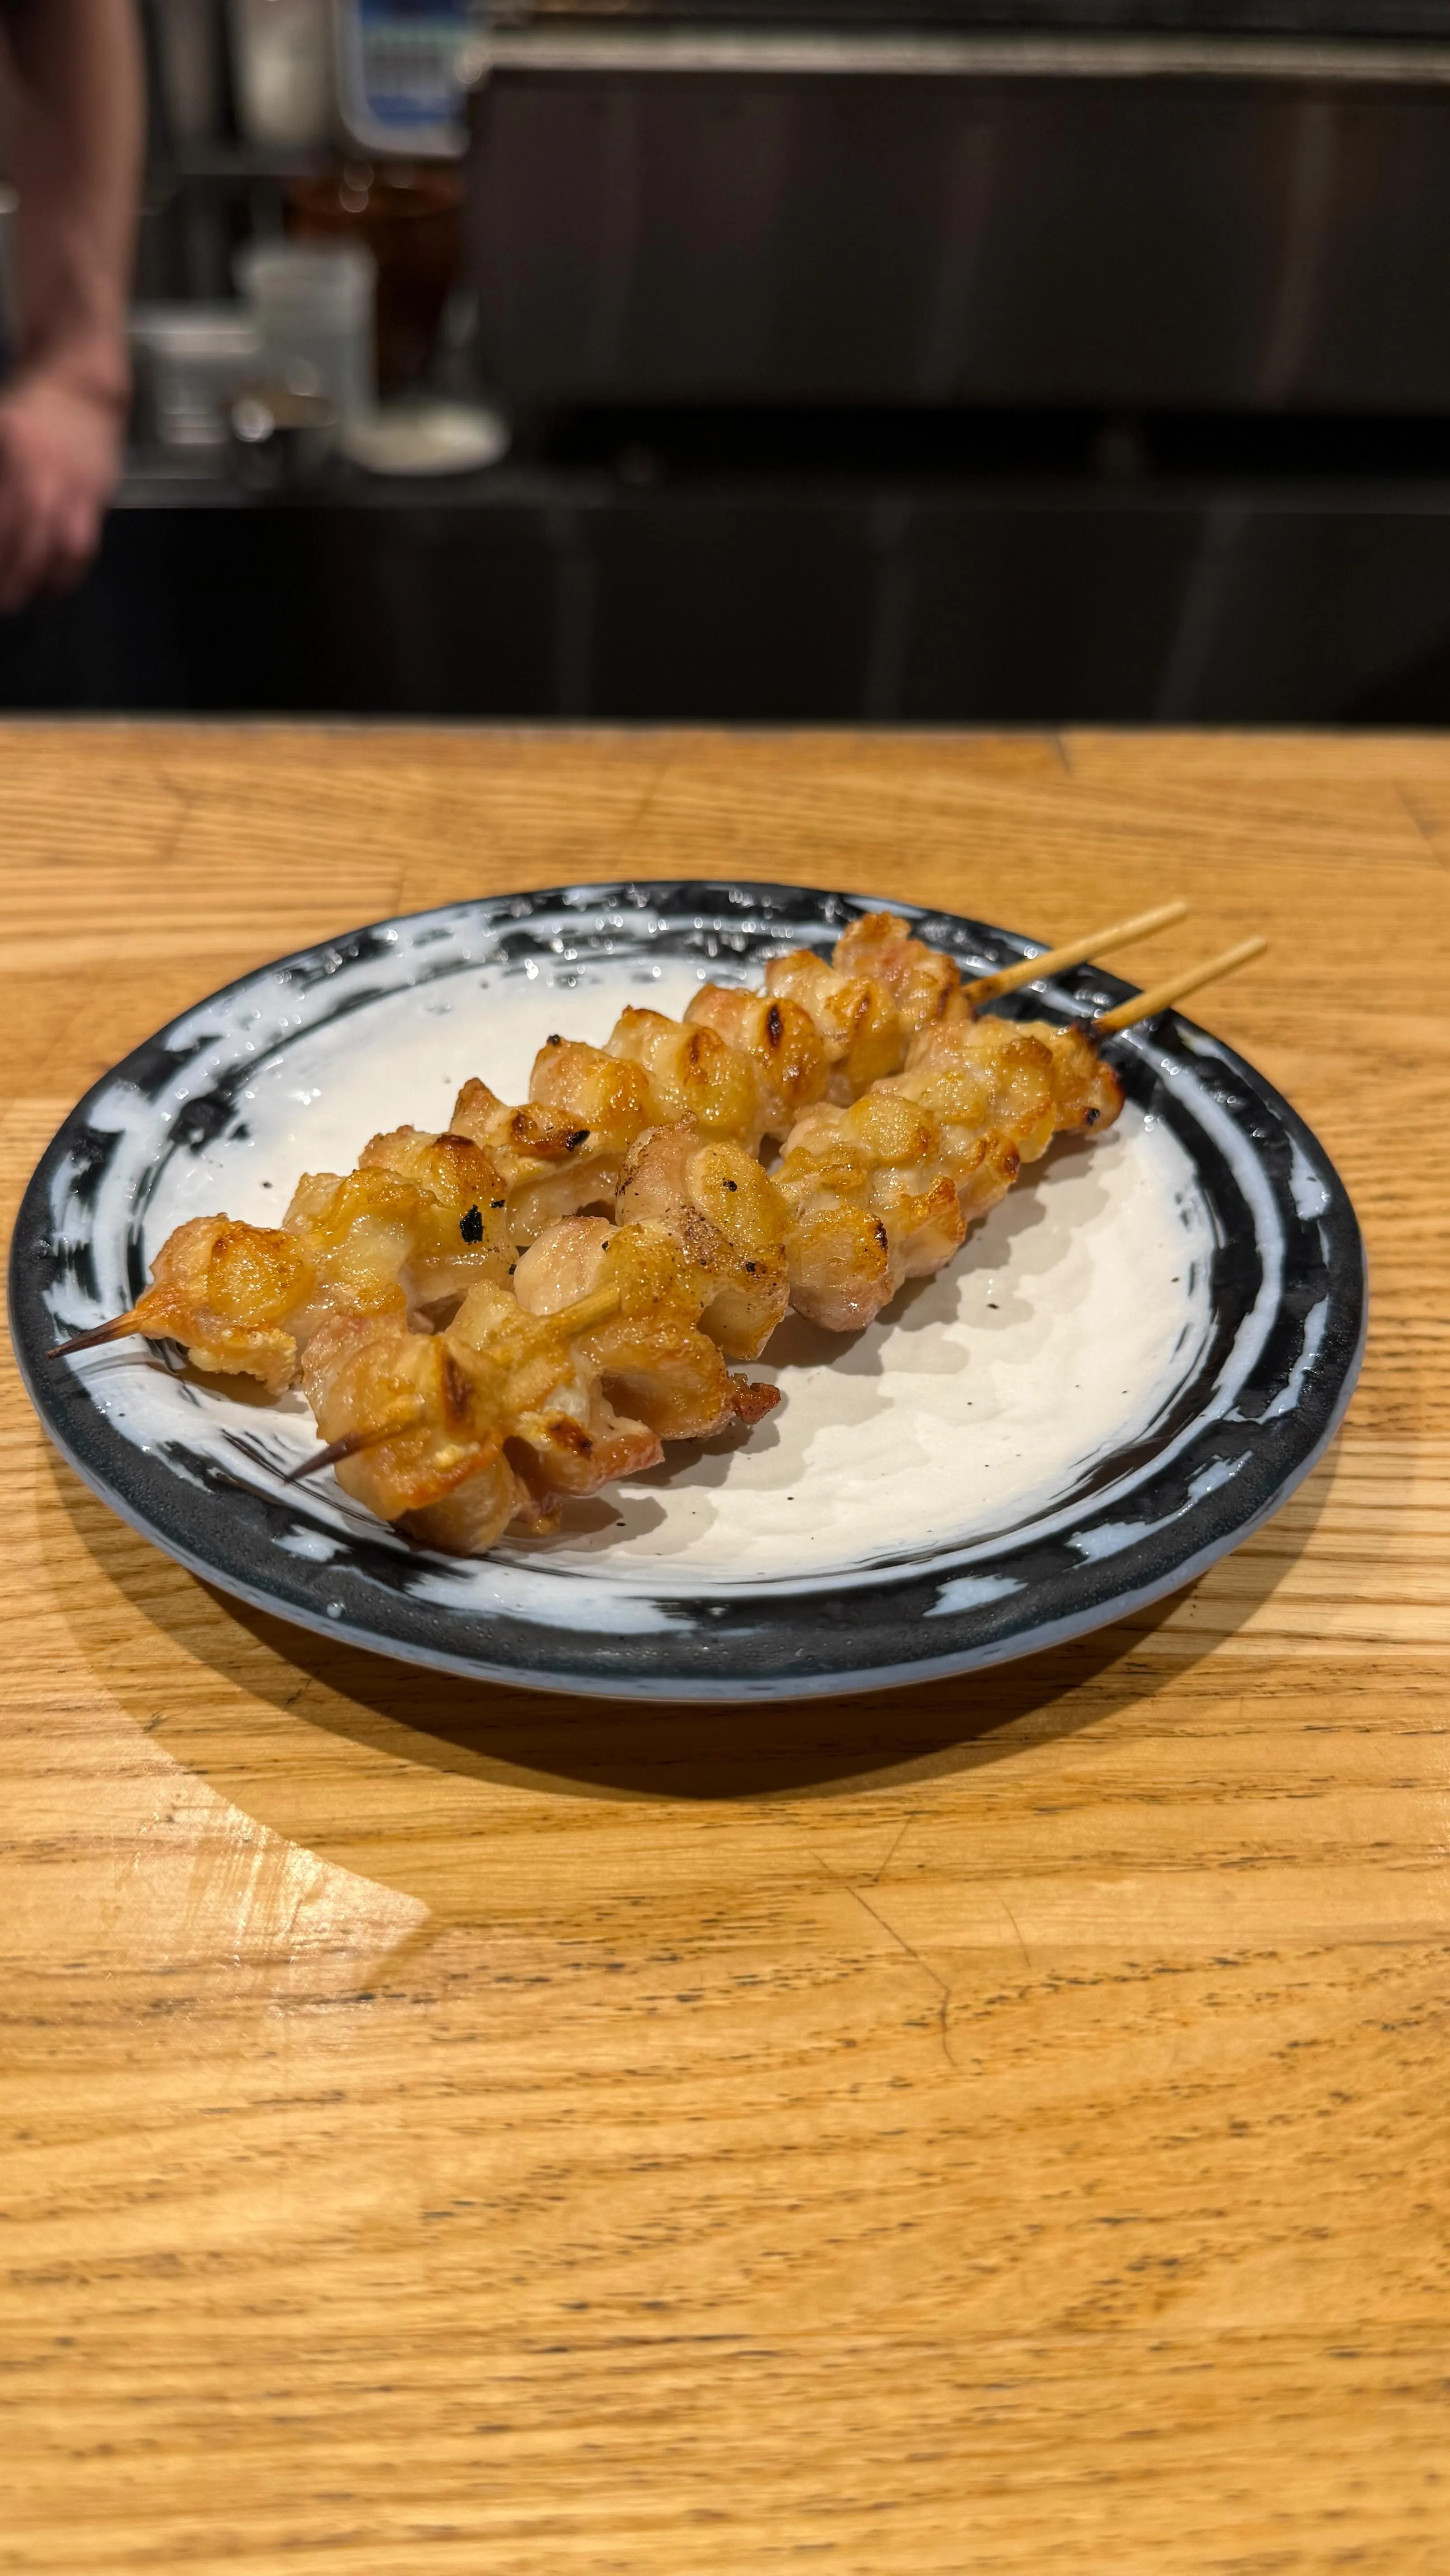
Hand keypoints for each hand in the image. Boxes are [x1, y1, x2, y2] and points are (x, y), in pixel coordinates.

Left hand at [0, 370, 124, 613]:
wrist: (82, 389)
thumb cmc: (29, 411)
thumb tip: (0, 521)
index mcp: (17, 454)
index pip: (4, 518)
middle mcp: (46, 474)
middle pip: (28, 538)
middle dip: (13, 576)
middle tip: (2, 601)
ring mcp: (76, 488)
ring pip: (62, 548)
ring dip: (42, 580)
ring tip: (24, 599)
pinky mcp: (97, 498)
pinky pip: (86, 545)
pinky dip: (70, 570)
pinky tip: (54, 583)